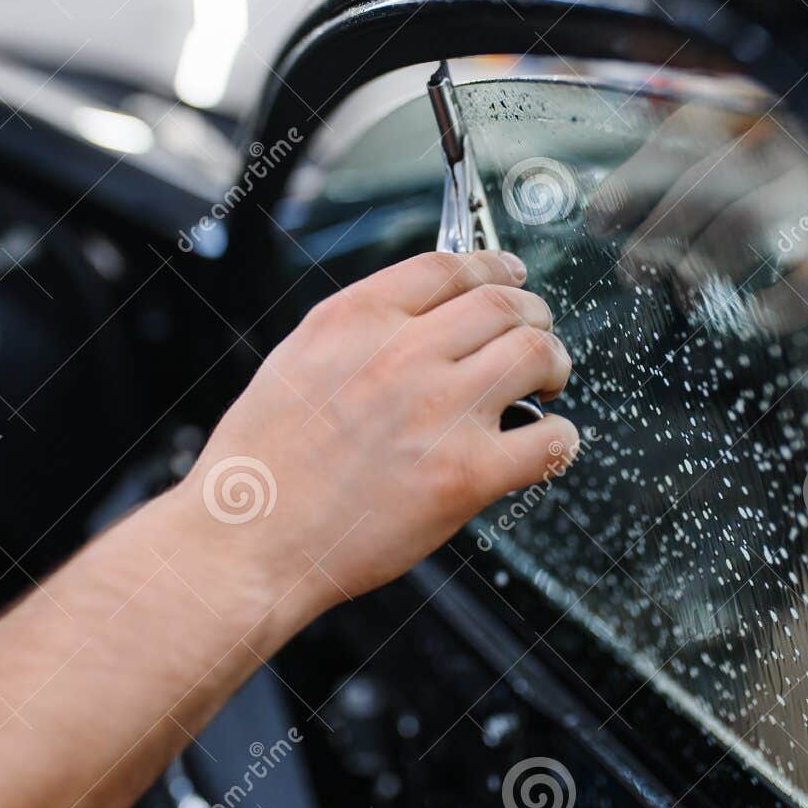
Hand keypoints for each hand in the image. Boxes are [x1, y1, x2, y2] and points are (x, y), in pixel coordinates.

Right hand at [167, 250, 577, 623]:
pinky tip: (547, 443)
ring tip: (548, 381)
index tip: (509, 274)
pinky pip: (549, 439)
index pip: (449, 265)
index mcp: (355, 320)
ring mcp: (438, 412)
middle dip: (534, 312)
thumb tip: (422, 319)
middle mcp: (401, 354)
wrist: (246, 542)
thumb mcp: (295, 362)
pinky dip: (560, 438)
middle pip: (504, 302)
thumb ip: (360, 333)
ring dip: (553, 362)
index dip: (493, 265)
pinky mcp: (465, 475)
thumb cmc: (262, 466)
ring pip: (535, 354)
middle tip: (537, 332)